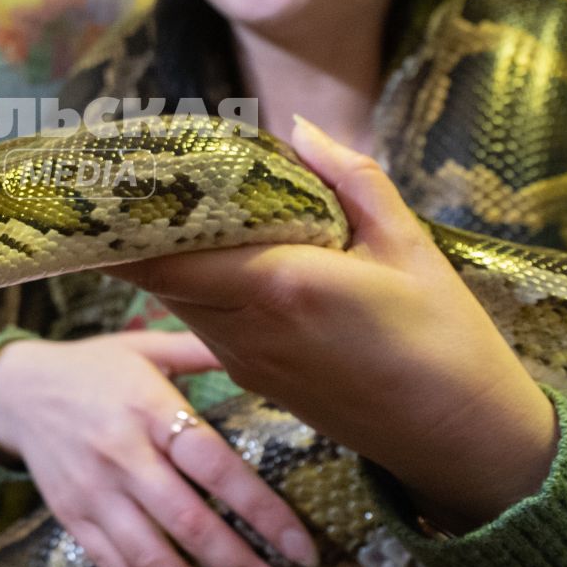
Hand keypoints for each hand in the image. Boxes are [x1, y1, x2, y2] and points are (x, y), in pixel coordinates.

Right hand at [0, 330, 320, 566]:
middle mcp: (123, 456)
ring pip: (153, 559)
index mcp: (149, 409)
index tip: (305, 553)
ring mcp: (95, 492)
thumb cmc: (94, 367)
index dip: (263, 513)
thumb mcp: (146, 347)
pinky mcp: (73, 518)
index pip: (216, 467)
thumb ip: (202, 351)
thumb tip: (266, 340)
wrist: (14, 390)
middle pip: (192, 525)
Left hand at [109, 116, 559, 532]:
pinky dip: (194, 286)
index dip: (125, 220)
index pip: (165, 253)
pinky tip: (214, 256)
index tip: (106, 179)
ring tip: (164, 207)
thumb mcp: (409, 244)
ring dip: (165, 258)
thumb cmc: (445, 338)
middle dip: (137, 231)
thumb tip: (299, 126)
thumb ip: (351, 178)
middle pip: (157, 275)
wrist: (460, 440)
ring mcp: (244, 361)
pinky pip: (202, 323)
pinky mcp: (253, 380)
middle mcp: (245, 327)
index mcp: (278, 285)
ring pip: (176, 300)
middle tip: (127, 179)